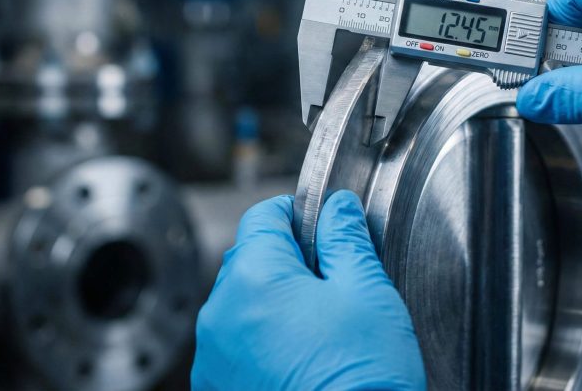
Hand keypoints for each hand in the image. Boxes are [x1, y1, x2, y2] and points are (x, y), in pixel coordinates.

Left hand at [191, 191, 425, 389]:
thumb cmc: (362, 380)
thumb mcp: (368, 293)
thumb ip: (346, 239)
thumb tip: (337, 209)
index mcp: (253, 278)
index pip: (264, 216)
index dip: (297, 214)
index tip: (320, 225)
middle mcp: (219, 315)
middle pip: (249, 260)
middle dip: (286, 262)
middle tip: (331, 283)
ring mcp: (213, 359)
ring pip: (240, 306)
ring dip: (270, 305)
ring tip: (318, 329)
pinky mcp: (216, 390)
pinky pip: (234, 348)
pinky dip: (259, 344)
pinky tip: (299, 359)